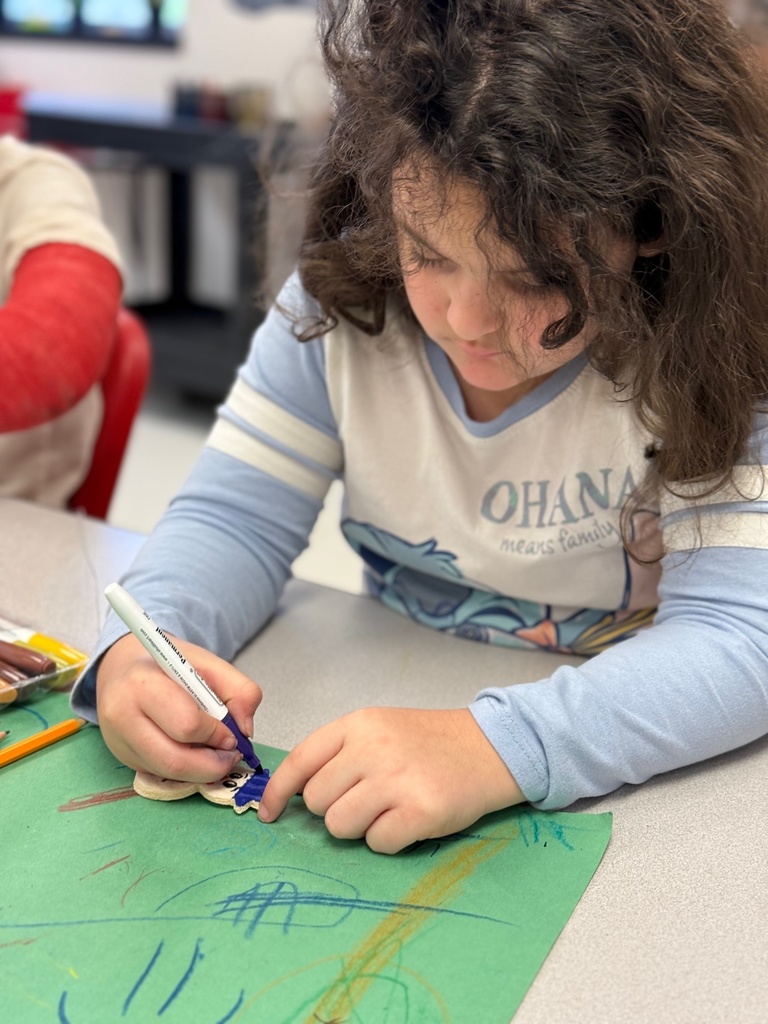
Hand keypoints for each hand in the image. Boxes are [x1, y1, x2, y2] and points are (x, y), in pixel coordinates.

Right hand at [96, 633, 262, 782]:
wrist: (122, 669)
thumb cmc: (165, 665)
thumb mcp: (207, 663)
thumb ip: (239, 689)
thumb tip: (246, 729)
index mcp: (142, 684)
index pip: (186, 724)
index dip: (215, 734)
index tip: (232, 733)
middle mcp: (123, 716)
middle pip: (174, 760)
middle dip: (212, 765)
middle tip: (231, 755)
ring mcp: (119, 742)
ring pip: (168, 774)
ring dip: (202, 771)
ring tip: (218, 755)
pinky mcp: (124, 759)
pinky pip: (161, 774)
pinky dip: (187, 770)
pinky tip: (196, 753)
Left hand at [258, 707, 523, 853]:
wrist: (491, 747)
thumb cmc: (429, 742)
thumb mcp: (380, 728)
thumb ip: (339, 753)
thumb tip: (292, 796)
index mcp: (359, 724)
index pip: (300, 760)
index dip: (278, 791)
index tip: (270, 814)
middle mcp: (373, 748)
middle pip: (317, 801)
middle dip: (334, 809)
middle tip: (366, 801)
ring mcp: (397, 779)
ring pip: (340, 825)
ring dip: (359, 828)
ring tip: (387, 810)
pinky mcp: (421, 811)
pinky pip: (377, 843)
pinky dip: (388, 840)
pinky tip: (409, 820)